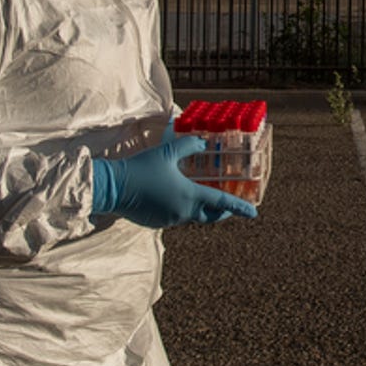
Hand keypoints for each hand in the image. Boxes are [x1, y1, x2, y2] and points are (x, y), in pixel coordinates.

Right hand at [92, 135, 259, 227]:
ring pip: (191, 216)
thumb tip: (201, 142)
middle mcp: (183, 212)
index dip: (239, 207)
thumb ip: (187, 146)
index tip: (253, 213)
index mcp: (189, 196)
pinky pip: (176, 217)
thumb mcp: (166, 152)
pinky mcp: (157, 223)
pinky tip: (175, 198)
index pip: (221, 203)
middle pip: (209, 216)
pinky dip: (181, 209)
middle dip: (221, 212)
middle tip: (230, 206)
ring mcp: (170, 220)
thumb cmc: (141, 168)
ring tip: (202, 196)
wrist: (112, 187)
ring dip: (199, 209)